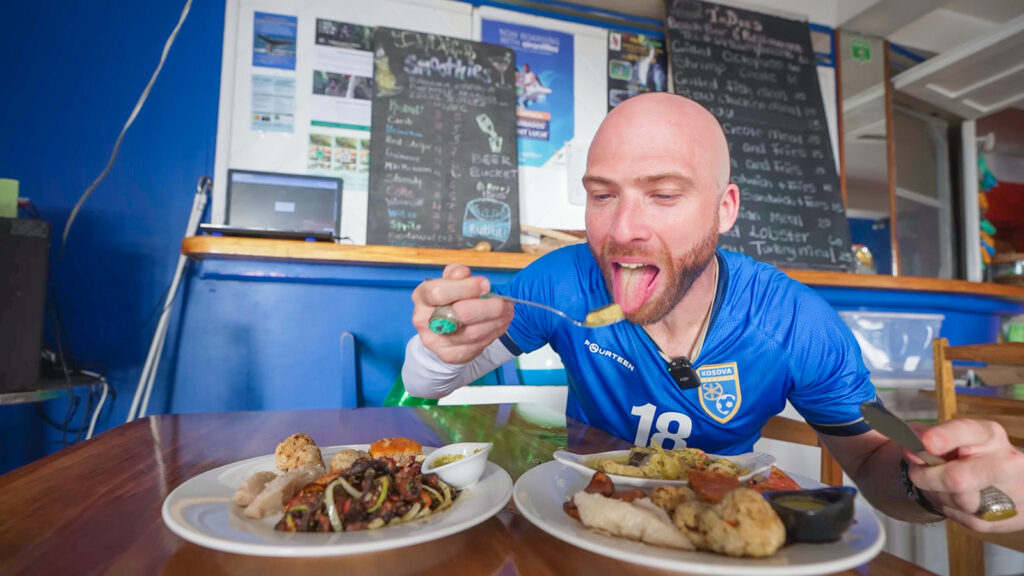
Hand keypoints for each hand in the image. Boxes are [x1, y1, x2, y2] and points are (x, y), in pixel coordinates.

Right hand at [411, 263, 513, 363]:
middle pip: (461, 314)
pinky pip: (477, 346)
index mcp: (422, 297)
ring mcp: (435, 341)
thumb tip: (464, 273)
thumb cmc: (447, 300)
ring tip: (507, 311)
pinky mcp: (449, 355)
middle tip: (504, 302)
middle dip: (489, 307)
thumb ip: (455, 273)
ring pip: (473, 333)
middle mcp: (424, 321)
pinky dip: (493, 334)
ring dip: (496, 321)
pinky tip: (499, 324)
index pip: (440, 292)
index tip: (486, 284)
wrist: (440, 329)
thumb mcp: (449, 280)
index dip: (466, 288)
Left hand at [907, 419, 1023, 531]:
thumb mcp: (939, 439)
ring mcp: (1013, 493)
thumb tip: (913, 450)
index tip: (926, 442)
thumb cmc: (957, 455)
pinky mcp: (1010, 519)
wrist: (982, 482)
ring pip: (962, 502)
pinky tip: (953, 499)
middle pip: (960, 478)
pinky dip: (952, 509)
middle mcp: (1008, 462)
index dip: (945, 437)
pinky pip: (968, 520)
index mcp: (990, 434)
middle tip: (915, 473)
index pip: (968, 432)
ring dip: (940, 495)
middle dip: (928, 478)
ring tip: (939, 484)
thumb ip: (923, 438)